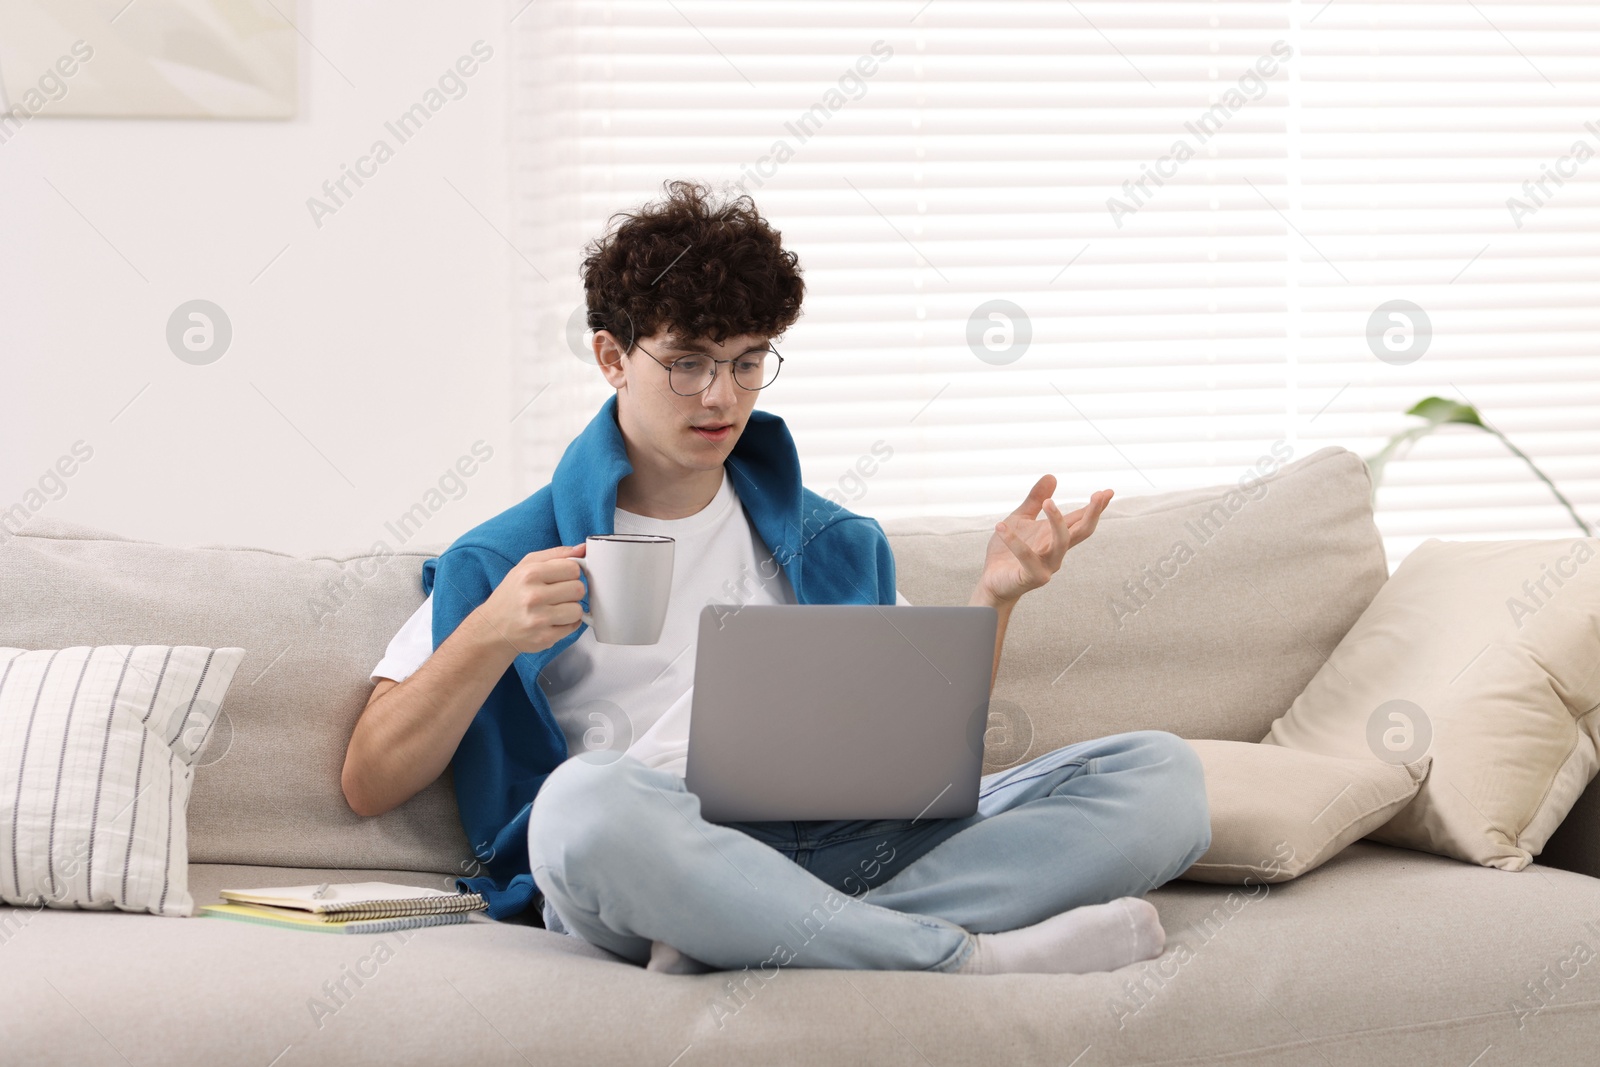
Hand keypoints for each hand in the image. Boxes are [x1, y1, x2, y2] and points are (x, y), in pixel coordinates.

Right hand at [473, 543, 589, 653]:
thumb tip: (583, 548)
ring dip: (571, 609)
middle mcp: (533, 596)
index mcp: (530, 574)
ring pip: (578, 610)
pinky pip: (573, 626)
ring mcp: (539, 619)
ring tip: (555, 608)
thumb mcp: (527, 566)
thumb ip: (557, 554)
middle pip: (578, 589)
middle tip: (557, 595)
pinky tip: (552, 621)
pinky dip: (566, 624)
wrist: (492, 628)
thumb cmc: (512, 594)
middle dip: (571, 591)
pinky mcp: (544, 637)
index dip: (571, 573)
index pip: (573, 568)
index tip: (562, 578)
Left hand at [975, 476, 1111, 606]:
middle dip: (1092, 513)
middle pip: (1081, 531)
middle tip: (1099, 495)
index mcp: (1054, 537)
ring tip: (1049, 501)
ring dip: (1057, 521)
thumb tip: (1052, 476)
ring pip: (1062, 542)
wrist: (991, 582)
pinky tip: (1000, 526)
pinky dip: (1013, 541)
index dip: (1095, 507)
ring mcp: (1047, 565)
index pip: (1080, 520)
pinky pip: (1026, 556)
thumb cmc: (1006, 553)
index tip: (1108, 491)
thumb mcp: (1020, 519)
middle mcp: (1056, 551)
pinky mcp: (1032, 577)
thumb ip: (1035, 500)